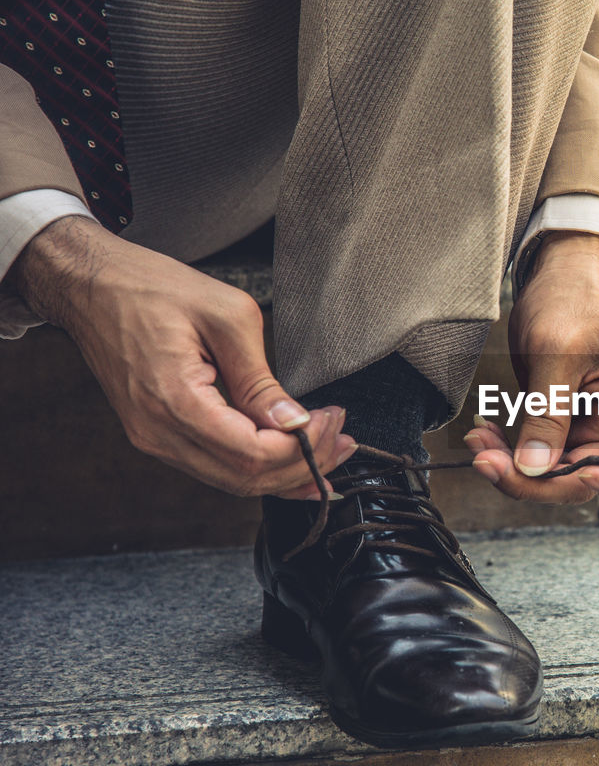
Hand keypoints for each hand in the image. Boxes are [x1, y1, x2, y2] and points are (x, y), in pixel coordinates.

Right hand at [10, 216, 355, 498]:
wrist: (90, 284)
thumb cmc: (150, 288)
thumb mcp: (226, 318)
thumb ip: (261, 380)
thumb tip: (295, 422)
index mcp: (175, 401)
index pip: (253, 454)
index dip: (302, 447)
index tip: (332, 420)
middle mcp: (158, 432)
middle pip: (245, 478)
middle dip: (303, 466)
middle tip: (342, 441)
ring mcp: (154, 438)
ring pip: (231, 480)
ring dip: (285, 472)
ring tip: (328, 451)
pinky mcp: (157, 433)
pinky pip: (214, 466)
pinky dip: (257, 467)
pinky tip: (291, 459)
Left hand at [464, 232, 598, 503]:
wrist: (562, 273)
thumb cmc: (575, 299)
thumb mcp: (558, 354)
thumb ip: (549, 414)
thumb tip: (534, 467)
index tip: (586, 475)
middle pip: (591, 481)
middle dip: (539, 481)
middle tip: (489, 463)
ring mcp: (590, 427)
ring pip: (556, 473)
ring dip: (514, 469)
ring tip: (479, 443)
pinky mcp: (562, 424)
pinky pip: (537, 454)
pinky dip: (508, 452)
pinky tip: (483, 434)